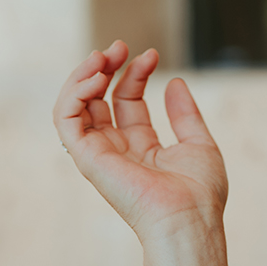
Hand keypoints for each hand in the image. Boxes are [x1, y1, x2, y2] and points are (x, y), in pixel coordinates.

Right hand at [52, 40, 227, 244]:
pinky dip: (74, 93)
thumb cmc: (200, 192)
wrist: (190, 218)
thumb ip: (185, 114)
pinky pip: (66, 120)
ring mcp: (100, 154)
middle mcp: (117, 150)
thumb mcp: (199, 143)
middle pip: (98, 100)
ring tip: (103, 55)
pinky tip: (96, 77)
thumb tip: (175, 82)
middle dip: (105, 68)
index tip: (152, 55)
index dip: (135, 74)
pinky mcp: (87, 158)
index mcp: (142, 147)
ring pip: (75, 107)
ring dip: (84, 76)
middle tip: (119, 46)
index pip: (127, 101)